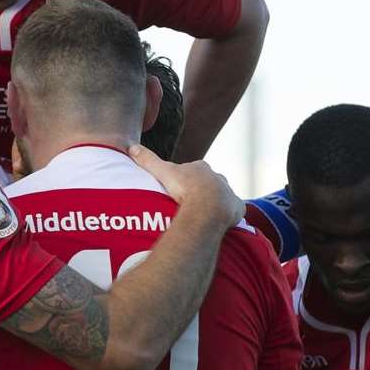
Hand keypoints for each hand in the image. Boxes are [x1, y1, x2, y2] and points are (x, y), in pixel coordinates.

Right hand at [129, 144, 243, 228]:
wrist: (206, 206)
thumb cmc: (184, 188)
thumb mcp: (162, 172)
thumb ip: (148, 160)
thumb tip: (131, 147)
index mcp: (200, 168)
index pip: (193, 170)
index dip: (186, 178)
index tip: (179, 188)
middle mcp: (217, 177)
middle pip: (209, 182)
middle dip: (202, 189)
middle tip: (190, 202)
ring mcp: (229, 192)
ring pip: (222, 195)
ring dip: (215, 202)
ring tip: (204, 214)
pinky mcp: (237, 207)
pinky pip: (234, 210)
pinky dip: (228, 215)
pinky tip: (220, 222)